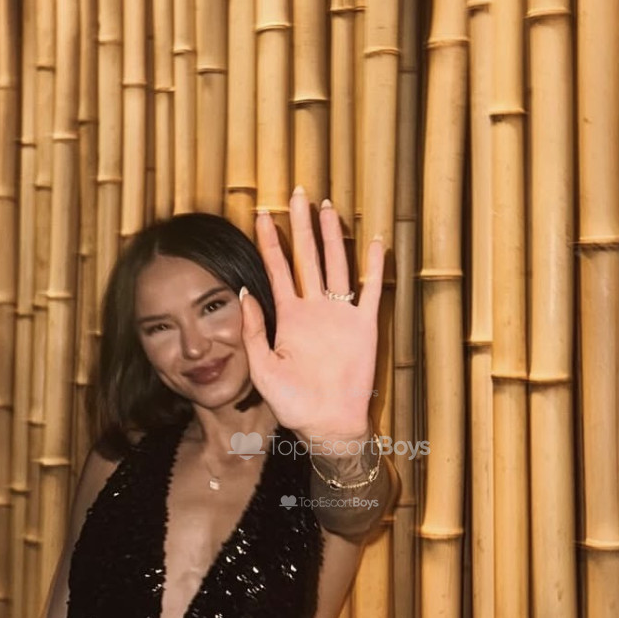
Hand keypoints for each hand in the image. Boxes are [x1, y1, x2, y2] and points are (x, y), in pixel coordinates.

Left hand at [240, 187, 383, 441]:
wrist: (327, 424)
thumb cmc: (293, 402)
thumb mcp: (262, 367)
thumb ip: (253, 331)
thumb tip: (244, 291)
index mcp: (289, 316)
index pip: (277, 268)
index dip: (269, 241)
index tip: (262, 213)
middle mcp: (315, 308)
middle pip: (308, 257)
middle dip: (302, 225)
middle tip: (298, 193)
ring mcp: (340, 315)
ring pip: (337, 265)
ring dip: (333, 236)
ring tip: (328, 207)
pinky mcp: (364, 326)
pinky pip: (370, 290)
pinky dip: (373, 265)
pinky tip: (374, 240)